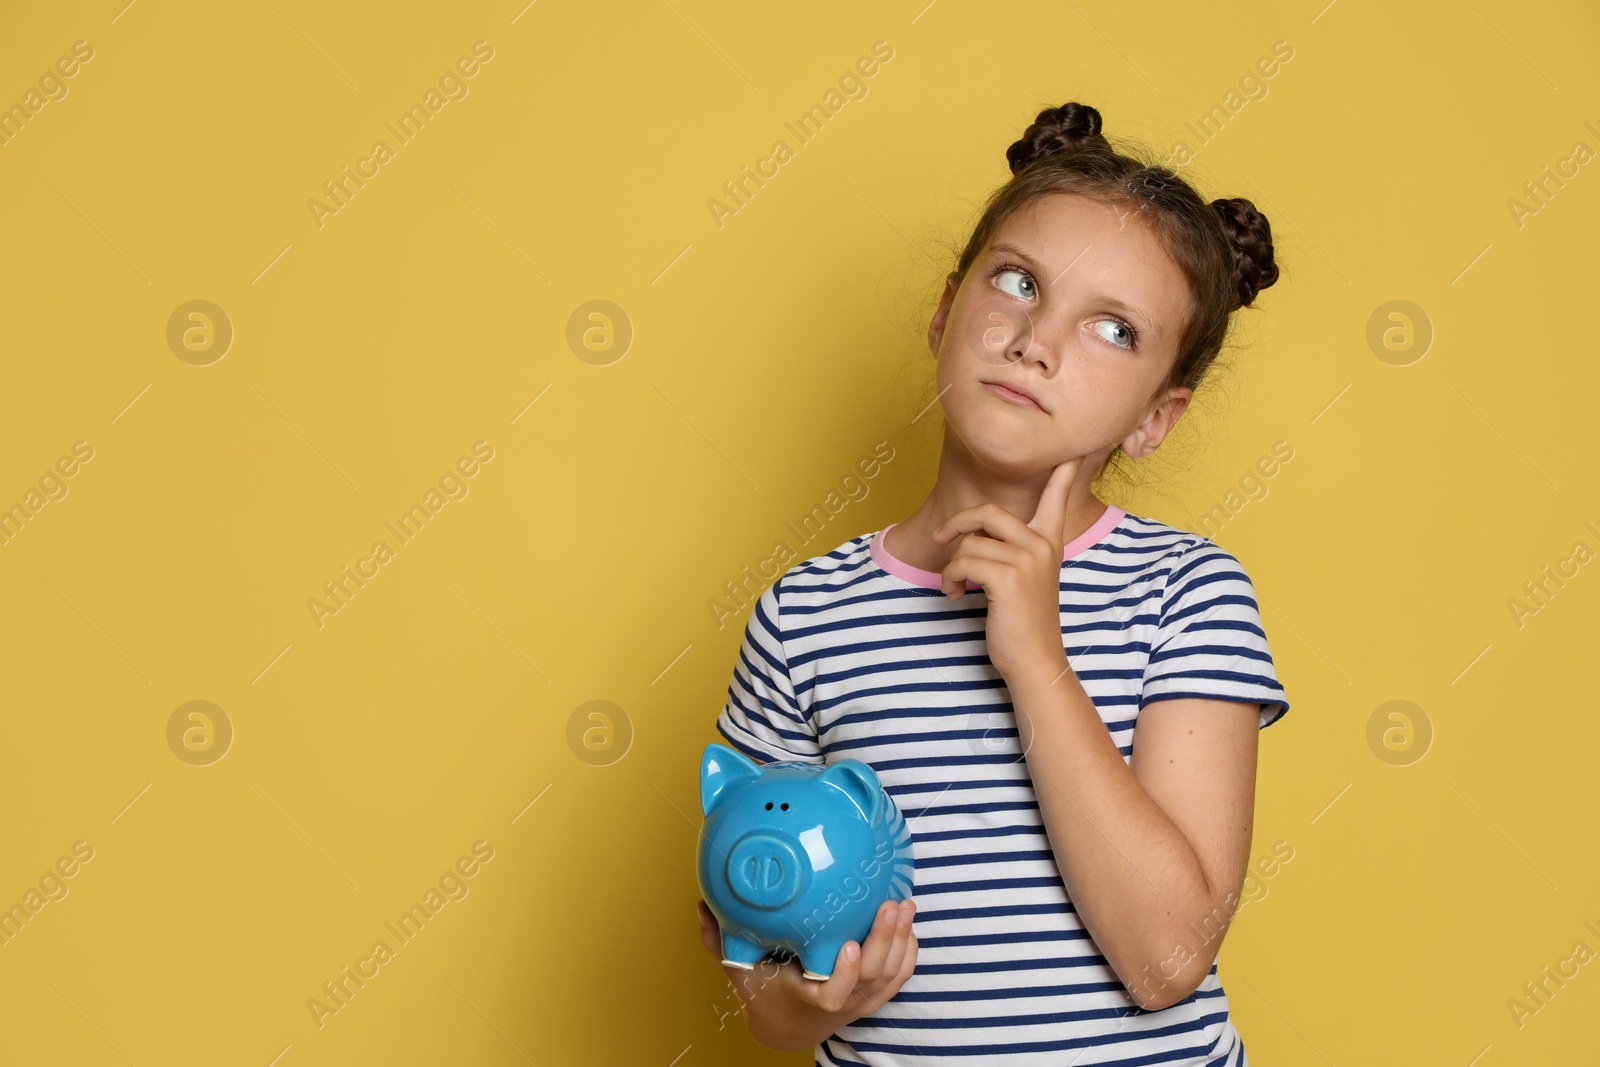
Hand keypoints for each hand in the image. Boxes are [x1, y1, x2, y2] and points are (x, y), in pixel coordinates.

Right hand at [697, 897, 917, 1033]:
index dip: (847, 973)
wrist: (788, 1026)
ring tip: (904, 903)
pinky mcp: (874, 994)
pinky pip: (901, 975)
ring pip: (892, 973)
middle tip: (889, 904)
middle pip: (874, 976)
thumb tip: (702, 903)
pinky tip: (908, 921)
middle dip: (885, 939)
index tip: (849, 945)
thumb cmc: (765, 992)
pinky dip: (908, 950)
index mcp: (811, 997)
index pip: (834, 992)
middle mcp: (841, 1002)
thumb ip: (720, 939)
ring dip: (901, 938)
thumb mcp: (740, 970)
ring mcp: (862, 1000)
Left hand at [931, 458, 1082, 681]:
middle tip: (940, 540)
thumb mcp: (1024, 577)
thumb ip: (1011, 549)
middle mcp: (1041, 545)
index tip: (1071, 447)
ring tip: (956, 586)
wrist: (1034, 660)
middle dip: (956, 524)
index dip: (1062, 470)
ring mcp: (1027, 560)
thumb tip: (972, 533)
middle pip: (988, 512)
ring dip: (951, 566)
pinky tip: (956, 594)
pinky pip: (963, 562)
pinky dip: (950, 579)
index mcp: (1049, 541)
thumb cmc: (1023, 621)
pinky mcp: (1008, 577)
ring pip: (969, 542)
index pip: (1056, 496)